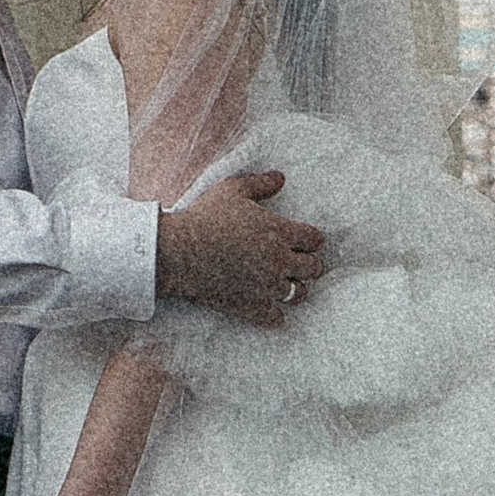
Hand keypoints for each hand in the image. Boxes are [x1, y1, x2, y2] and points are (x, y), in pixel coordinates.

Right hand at [156, 168, 325, 325]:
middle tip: (301, 265)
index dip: (312, 240)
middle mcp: (279, 260)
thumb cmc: (204, 217)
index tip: (306, 242)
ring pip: (299, 294)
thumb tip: (281, 177)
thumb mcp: (232, 190)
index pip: (314, 240)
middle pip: (313, 268)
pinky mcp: (252, 306)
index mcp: (279, 231)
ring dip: (296, 289)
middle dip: (309, 265)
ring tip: (288, 286)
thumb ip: (260, 183)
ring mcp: (267, 286)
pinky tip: (270, 309)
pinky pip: (277, 318)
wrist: (179, 252)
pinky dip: (276, 314)